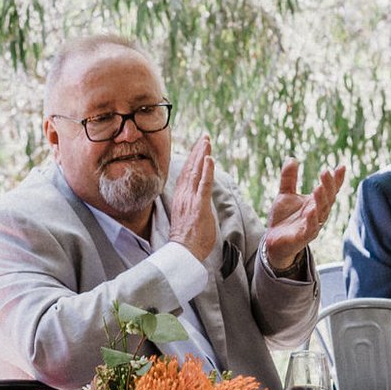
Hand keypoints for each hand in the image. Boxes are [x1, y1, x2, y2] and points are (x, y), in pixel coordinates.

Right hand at [167, 136, 218, 262]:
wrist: (183, 253)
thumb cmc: (187, 240)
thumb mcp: (188, 218)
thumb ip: (193, 206)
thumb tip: (201, 201)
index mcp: (181, 198)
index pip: (186, 174)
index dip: (192, 158)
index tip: (198, 146)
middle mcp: (183, 196)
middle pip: (190, 168)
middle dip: (197, 151)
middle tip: (204, 137)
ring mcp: (191, 200)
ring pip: (196, 172)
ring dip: (202, 154)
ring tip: (206, 141)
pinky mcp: (199, 206)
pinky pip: (204, 185)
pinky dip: (206, 170)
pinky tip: (209, 158)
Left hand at [264, 160, 347, 275]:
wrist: (273, 242)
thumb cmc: (283, 219)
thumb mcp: (285, 195)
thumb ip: (288, 178)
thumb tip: (292, 158)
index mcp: (316, 203)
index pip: (330, 190)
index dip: (337, 179)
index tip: (341, 166)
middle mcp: (318, 214)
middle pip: (327, 199)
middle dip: (328, 186)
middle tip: (326, 172)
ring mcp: (312, 226)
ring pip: (321, 213)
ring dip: (321, 200)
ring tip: (318, 188)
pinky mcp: (303, 238)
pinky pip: (310, 229)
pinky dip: (311, 220)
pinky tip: (310, 210)